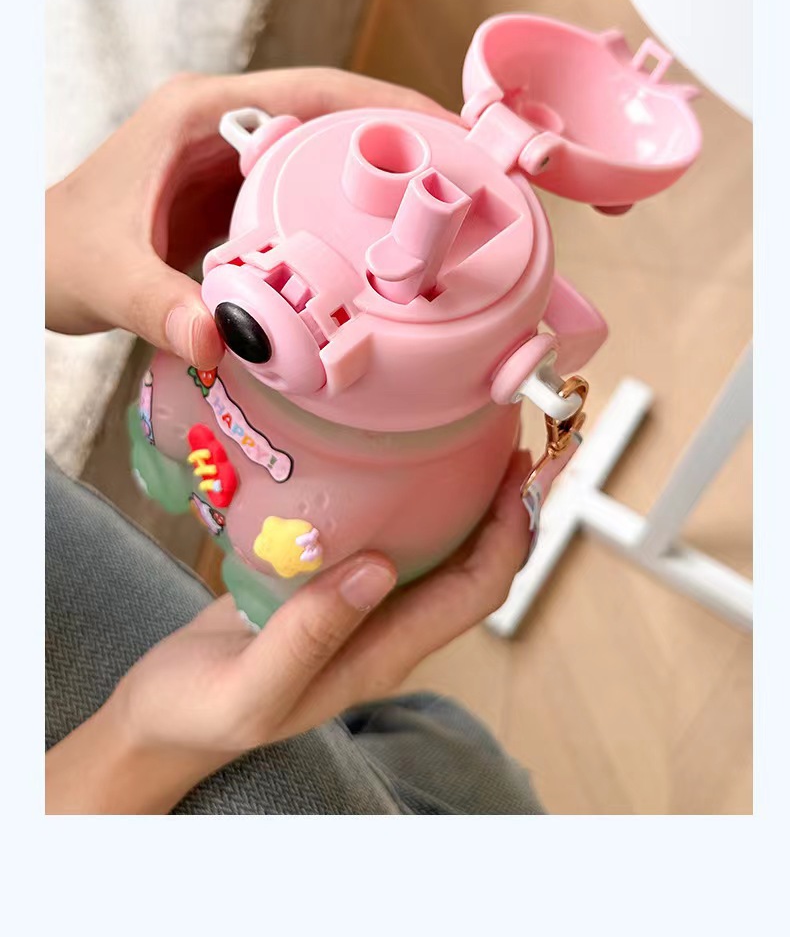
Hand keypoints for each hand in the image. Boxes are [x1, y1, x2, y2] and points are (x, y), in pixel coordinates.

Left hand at [45, 67, 448, 368]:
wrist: (25, 265)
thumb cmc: (51, 252)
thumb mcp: (105, 276)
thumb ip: (162, 306)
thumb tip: (223, 341)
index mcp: (198, 112)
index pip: (310, 90)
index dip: (381, 105)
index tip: (443, 130)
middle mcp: (220, 123)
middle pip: (331, 116)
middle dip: (398, 140)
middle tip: (466, 176)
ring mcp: (229, 159)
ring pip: (322, 156)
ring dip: (377, 179)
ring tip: (444, 209)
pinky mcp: (233, 198)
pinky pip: (304, 196)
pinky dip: (345, 214)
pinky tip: (383, 248)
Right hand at [49, 445, 556, 812]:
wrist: (158, 720)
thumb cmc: (198, 711)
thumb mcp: (249, 687)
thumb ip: (309, 635)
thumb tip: (377, 569)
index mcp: (380, 657)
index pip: (473, 595)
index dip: (506, 537)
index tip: (512, 474)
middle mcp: (384, 630)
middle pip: (472, 569)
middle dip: (503, 508)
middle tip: (508, 434)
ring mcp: (359, 608)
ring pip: (437, 551)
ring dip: (466, 499)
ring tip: (471, 434)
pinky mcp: (329, 586)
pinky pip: (389, 538)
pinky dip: (411, 499)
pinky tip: (397, 456)